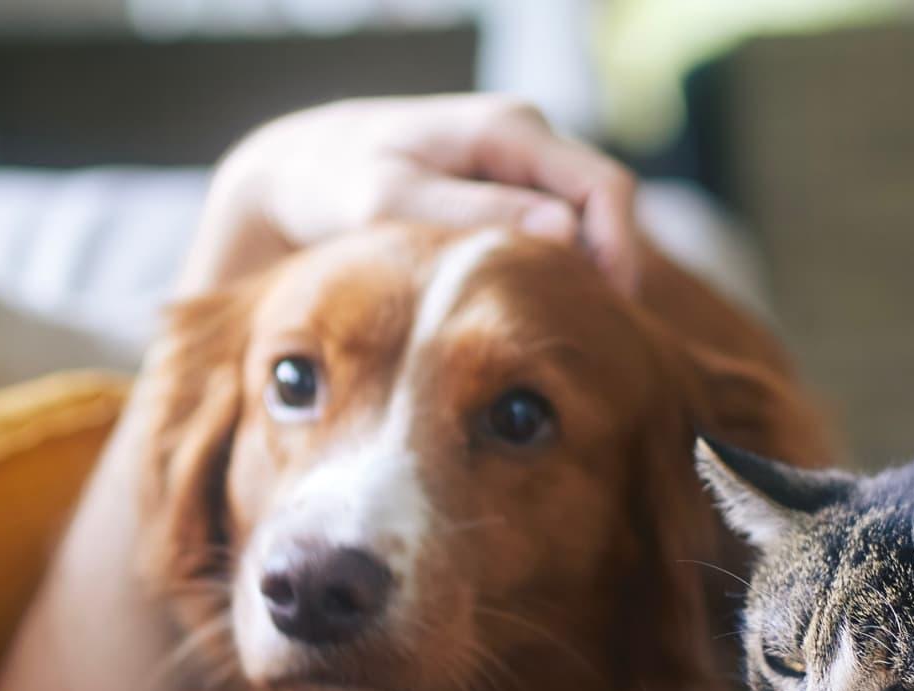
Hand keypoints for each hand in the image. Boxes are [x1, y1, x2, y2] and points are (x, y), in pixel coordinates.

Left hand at [177, 94, 639, 296]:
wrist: (295, 178)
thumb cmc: (332, 184)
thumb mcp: (389, 200)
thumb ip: (473, 212)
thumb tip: (563, 231)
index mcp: (507, 130)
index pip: (605, 188)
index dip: (618, 251)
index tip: (603, 313)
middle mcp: (525, 141)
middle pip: (604, 209)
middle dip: (604, 271)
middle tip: (585, 338)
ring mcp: (518, 169)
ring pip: (582, 227)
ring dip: (578, 278)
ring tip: (560, 336)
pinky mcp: (505, 197)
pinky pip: (552, 235)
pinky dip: (551, 276)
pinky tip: (531, 319)